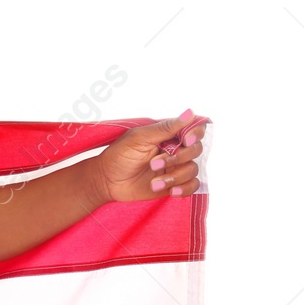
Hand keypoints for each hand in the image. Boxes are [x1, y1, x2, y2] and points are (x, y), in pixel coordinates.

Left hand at [91, 108, 205, 204]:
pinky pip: (192, 186)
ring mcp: (175, 167)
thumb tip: (190, 113)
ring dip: (175, 177)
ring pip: (193, 169)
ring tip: (154, 183)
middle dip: (177, 159)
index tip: (185, 141)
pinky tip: (171, 191)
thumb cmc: (119, 155)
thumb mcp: (139, 138)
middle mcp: (175, 149)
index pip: (194, 129)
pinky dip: (184, 189)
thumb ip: (165, 128)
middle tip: (154, 164)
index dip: (195, 134)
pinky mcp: (174, 183)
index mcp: (167, 135)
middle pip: (196, 150)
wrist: (107, 181)